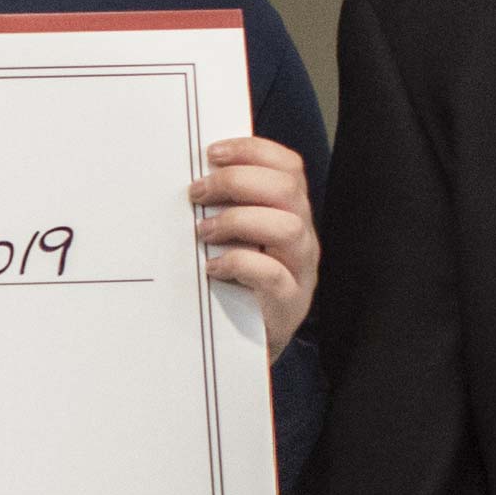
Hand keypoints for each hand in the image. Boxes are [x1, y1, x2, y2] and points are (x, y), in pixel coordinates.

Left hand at [190, 135, 319, 354]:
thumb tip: (192, 175)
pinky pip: (271, 275)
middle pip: (287, 190)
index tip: (211, 153)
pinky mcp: (287, 303)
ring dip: (238, 221)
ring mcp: (300, 271)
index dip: (252, 151)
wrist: (251, 343)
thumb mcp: (239, 238)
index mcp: (292, 213)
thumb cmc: (239, 282)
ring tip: (204, 231)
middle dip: (237, 182)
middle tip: (196, 192)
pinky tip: (212, 267)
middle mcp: (303, 237)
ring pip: (287, 228)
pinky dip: (237, 263)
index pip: (289, 167)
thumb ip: (229, 207)